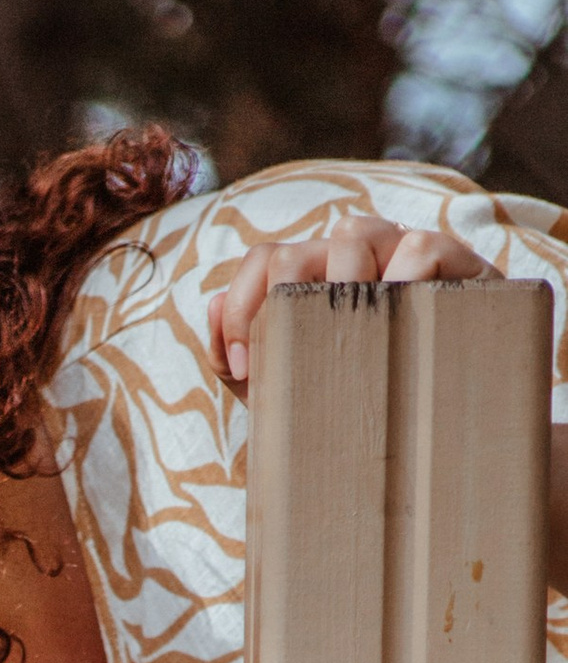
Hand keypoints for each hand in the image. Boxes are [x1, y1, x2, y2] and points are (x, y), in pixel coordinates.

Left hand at [210, 217, 491, 391]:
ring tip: (344, 342)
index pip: (262, 260)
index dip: (240, 307)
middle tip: (289, 363)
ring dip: (338, 288)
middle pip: (300, 249)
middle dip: (281, 304)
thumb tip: (211, 305)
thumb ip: (236, 355)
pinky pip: (422, 247)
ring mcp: (399, 253)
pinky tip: (396, 320)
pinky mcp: (452, 265)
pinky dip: (405, 276)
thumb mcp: (287, 390)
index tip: (241, 370)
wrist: (437, 428)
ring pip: (356, 234)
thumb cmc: (356, 403)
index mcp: (310, 276)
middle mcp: (350, 255)